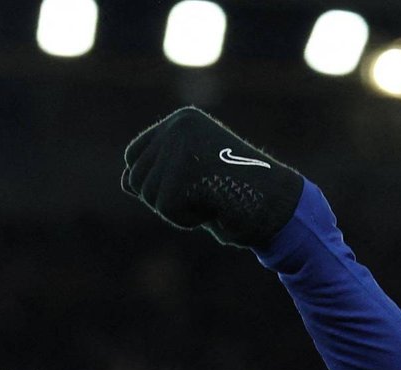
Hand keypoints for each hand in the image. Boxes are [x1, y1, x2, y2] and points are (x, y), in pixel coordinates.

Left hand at [120, 106, 303, 247]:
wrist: (275, 203)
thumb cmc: (235, 191)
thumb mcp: (190, 178)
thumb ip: (157, 174)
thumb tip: (125, 181)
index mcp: (181, 121)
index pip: (134, 155)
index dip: (152, 181)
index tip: (183, 188)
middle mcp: (177, 128)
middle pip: (137, 178)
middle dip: (163, 197)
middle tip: (201, 194)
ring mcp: (180, 149)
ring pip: (149, 196)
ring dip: (177, 209)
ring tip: (210, 198)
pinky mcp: (183, 175)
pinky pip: (167, 211)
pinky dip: (187, 219)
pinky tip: (213, 206)